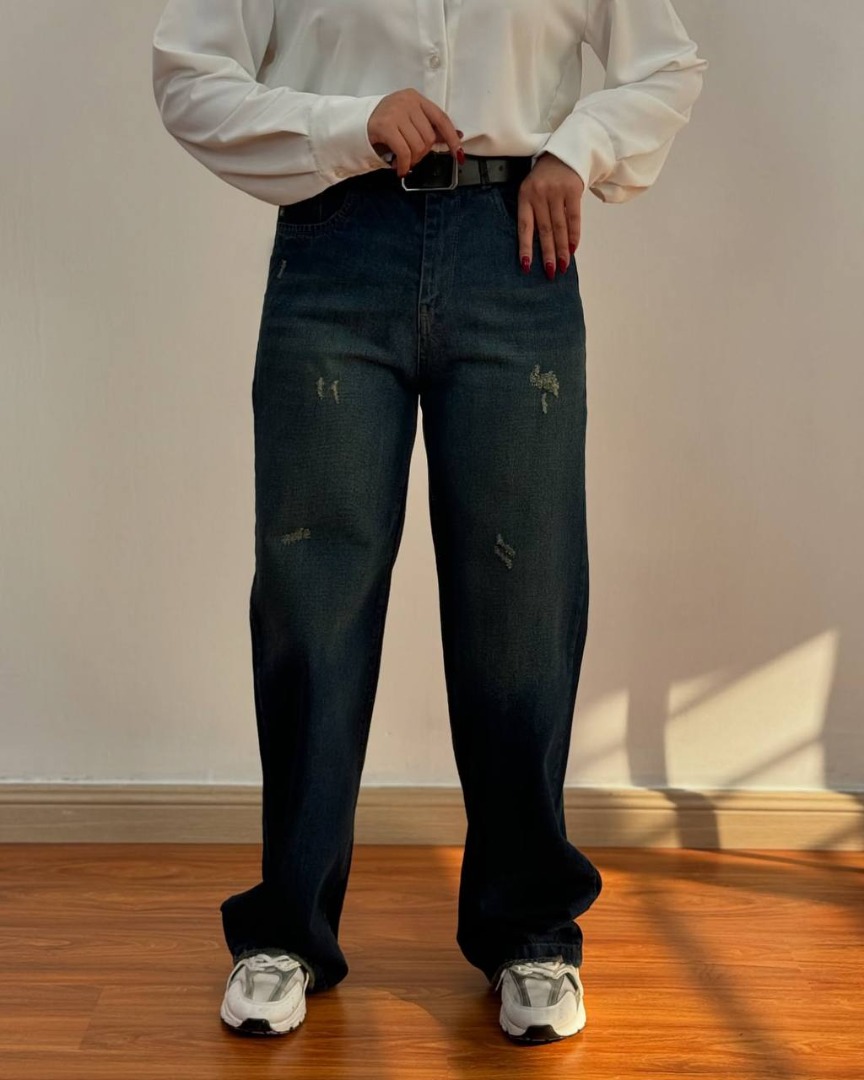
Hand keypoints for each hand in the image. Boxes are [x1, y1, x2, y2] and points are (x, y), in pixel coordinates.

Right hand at [368, 89, 463, 177]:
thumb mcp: (409, 121)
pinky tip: (400, 169)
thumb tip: (456, 138)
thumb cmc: (385, 124)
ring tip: (405, 161)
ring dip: (413, 160)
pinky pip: (404, 152)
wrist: (356, 124)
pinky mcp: (385, 126)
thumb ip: (429, 128)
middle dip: (423, 153)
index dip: (451, 137)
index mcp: (416, 98)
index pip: (441, 118)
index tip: (457, 152)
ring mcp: (395, 112)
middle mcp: (407, 101)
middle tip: (413, 158)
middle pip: (429, 137)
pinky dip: (405, 165)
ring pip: (418, 146)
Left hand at [515, 152, 584, 278]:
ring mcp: (557, 192)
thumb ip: (534, 212)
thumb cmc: (545, 178)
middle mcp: (539, 194)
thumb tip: (540, 244)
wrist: (564, 152)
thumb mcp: (533, 190)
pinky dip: (574, 235)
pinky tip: (573, 248)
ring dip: (562, 249)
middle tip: (551, 272)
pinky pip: (574, 217)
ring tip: (564, 265)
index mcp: (525, 196)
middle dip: (548, 253)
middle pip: (544, 230)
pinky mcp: (573, 190)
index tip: (527, 266)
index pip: (524, 226)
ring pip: (559, 226)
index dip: (525, 247)